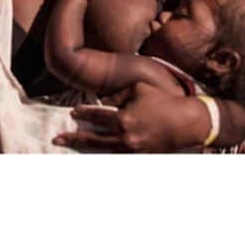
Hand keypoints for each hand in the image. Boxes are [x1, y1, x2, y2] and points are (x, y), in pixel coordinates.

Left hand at [53, 82, 203, 152]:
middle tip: (57, 139)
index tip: (73, 113)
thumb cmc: (164, 101)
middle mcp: (125, 137)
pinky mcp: (140, 156)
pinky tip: (96, 155)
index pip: (97, 116)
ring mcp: (132, 149)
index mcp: (123, 118)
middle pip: (93, 139)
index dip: (83, 114)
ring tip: (71, 148)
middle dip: (73, 139)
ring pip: (103, 150)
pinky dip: (105, 155)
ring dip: (86, 149)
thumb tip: (105, 100)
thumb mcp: (140, 88)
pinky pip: (117, 156)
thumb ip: (119, 93)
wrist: (187, 123)